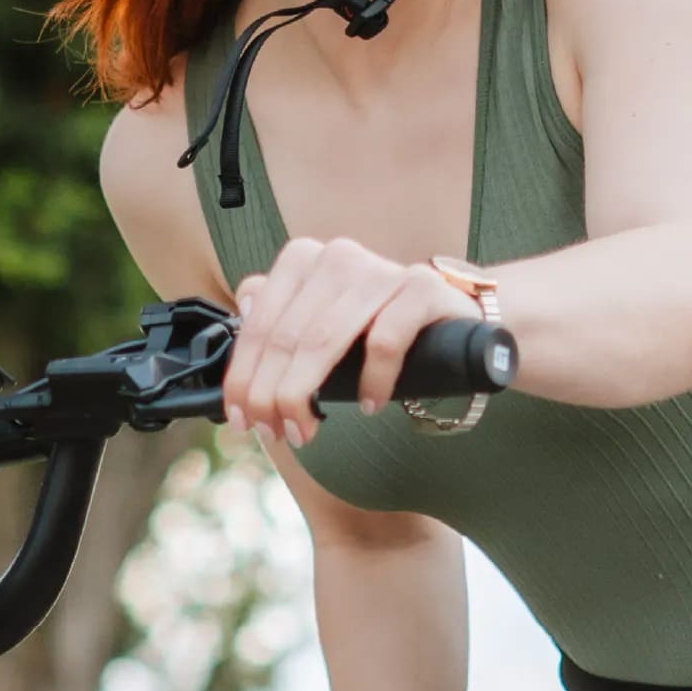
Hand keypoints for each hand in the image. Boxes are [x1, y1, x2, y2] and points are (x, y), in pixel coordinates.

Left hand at [225, 239, 474, 448]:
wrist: (449, 320)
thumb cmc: (373, 328)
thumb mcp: (317, 321)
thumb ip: (276, 315)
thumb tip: (242, 312)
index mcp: (303, 260)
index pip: (259, 324)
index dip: (244, 378)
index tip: (242, 421)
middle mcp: (338, 257)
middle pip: (286, 338)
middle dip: (272, 396)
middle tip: (276, 433)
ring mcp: (380, 270)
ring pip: (324, 341)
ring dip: (307, 396)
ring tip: (306, 431)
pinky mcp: (421, 288)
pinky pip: (385, 342)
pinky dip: (373, 382)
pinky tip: (370, 406)